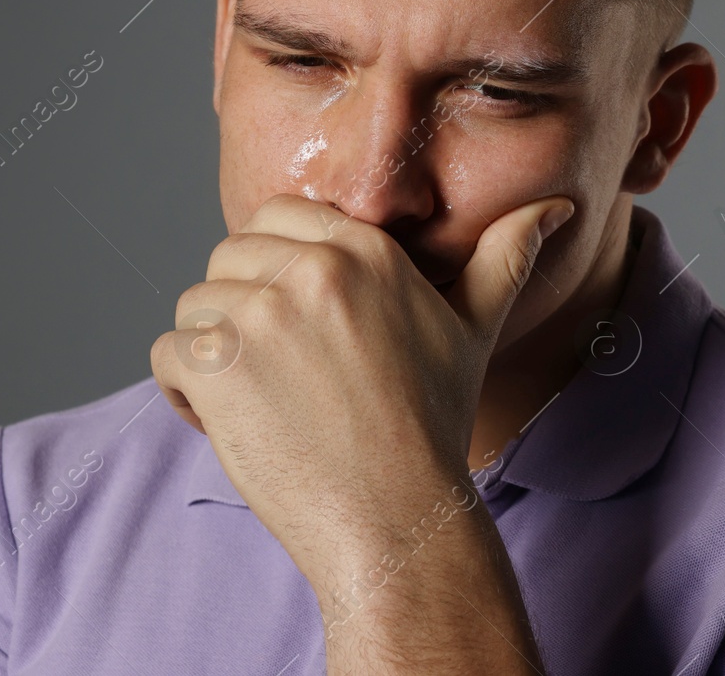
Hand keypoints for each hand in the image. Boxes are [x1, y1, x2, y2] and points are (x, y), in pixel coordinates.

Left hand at [149, 192, 573, 586]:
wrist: (397, 518)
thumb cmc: (432, 424)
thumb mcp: (476, 329)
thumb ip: (505, 257)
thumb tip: (556, 206)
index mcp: (364, 250)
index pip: (278, 217)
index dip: (275, 270)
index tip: (297, 326)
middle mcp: (310, 269)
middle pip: (228, 257)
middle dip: (239, 310)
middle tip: (280, 372)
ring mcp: (260, 315)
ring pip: (194, 305)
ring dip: (211, 354)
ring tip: (260, 402)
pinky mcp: (217, 365)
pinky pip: (167, 354)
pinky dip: (183, 394)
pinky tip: (231, 425)